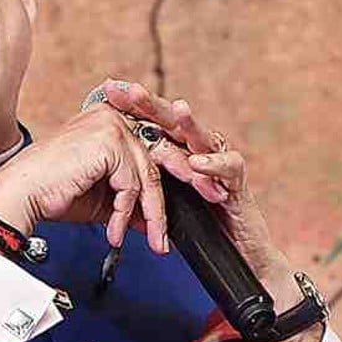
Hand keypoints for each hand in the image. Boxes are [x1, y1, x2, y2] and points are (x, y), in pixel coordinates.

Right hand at [0, 102, 171, 254]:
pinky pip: (131, 183)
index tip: (168, 214)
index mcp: (108, 122)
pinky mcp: (108, 140)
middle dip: (161, 204)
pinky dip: (124, 213)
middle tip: (164, 239)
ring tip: (148, 241)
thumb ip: (130, 202)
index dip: (164, 182)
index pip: (148, 150)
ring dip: (150, 215)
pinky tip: (114, 231)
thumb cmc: (51, 193)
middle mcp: (111, 116)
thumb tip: (154, 220)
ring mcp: (110, 125)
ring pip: (147, 175)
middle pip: (152, 162)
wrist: (21, 196)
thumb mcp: (103, 199)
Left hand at [96, 79, 303, 312]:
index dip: (133, 107)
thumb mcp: (161, 200)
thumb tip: (103, 174)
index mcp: (177, 150)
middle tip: (132, 91)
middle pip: (174, 122)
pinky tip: (197, 160)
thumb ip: (139, 184)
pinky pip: (228, 167)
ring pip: (203, 137)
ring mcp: (220, 162)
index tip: (109, 90)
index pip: (153, 123)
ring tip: (176, 109)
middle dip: (153, 104)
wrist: (236, 251)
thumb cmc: (198, 223)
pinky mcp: (238, 182)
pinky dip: (213, 163)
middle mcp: (198, 150)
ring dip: (188, 123)